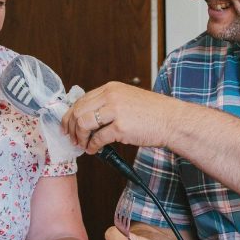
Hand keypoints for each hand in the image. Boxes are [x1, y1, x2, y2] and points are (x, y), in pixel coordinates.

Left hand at [61, 82, 179, 153]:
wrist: (172, 120)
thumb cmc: (152, 112)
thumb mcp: (127, 98)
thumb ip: (108, 104)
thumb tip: (88, 117)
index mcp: (111, 88)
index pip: (81, 100)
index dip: (70, 116)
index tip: (68, 126)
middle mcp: (111, 96)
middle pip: (78, 111)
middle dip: (71, 128)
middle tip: (72, 138)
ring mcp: (116, 111)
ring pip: (84, 124)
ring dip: (80, 138)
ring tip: (83, 145)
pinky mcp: (121, 127)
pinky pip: (97, 138)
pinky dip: (92, 147)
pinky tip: (94, 150)